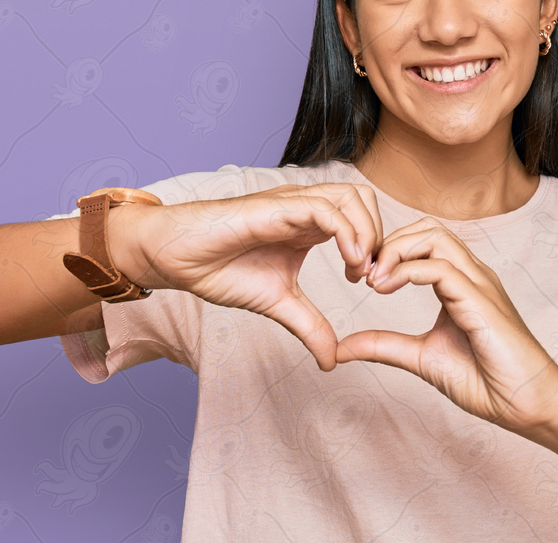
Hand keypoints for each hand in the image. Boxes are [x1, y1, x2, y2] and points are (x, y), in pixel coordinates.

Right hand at [110, 183, 382, 371]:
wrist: (177, 258)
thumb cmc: (221, 268)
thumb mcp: (278, 303)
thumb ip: (309, 325)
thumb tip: (332, 360)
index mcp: (310, 225)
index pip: (362, 219)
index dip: (376, 248)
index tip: (369, 284)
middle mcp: (306, 207)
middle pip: (365, 200)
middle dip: (381, 236)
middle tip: (373, 277)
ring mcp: (292, 202)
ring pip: (351, 197)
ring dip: (368, 232)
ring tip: (362, 271)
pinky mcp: (276, 206)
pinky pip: (324, 209)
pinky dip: (346, 232)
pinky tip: (349, 262)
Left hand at [336, 216, 557, 434]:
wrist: (528, 405)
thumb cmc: (488, 381)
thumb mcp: (422, 358)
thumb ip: (385, 346)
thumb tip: (343, 347)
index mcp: (460, 283)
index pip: (423, 241)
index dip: (388, 251)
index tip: (360, 277)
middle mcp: (471, 275)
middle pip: (427, 228)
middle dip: (388, 242)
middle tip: (361, 273)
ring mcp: (479, 284)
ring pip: (435, 236)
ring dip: (396, 251)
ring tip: (372, 279)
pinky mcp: (481, 302)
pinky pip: (442, 268)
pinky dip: (407, 271)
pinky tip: (385, 288)